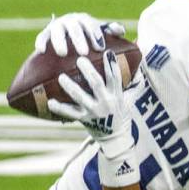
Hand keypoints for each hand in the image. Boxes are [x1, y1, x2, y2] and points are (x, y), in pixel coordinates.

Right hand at [34, 13, 126, 56]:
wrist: (66, 39)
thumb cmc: (87, 40)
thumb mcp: (98, 35)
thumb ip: (110, 31)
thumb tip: (120, 31)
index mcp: (84, 20)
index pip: (91, 25)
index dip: (95, 35)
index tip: (100, 48)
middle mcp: (70, 21)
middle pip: (74, 28)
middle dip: (79, 39)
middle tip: (83, 53)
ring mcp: (57, 26)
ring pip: (58, 31)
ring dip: (60, 41)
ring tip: (63, 53)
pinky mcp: (45, 34)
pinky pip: (42, 37)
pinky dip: (41, 42)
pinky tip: (41, 51)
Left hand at [49, 51, 138, 186]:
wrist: (115, 138)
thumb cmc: (121, 113)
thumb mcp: (129, 97)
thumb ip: (132, 80)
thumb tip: (139, 59)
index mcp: (116, 95)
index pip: (115, 77)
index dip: (111, 65)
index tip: (106, 52)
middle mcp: (105, 103)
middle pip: (96, 84)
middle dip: (88, 71)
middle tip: (79, 59)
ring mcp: (93, 112)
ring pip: (80, 98)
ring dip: (70, 87)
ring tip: (61, 77)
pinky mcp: (84, 119)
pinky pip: (70, 113)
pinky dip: (59, 108)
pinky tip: (50, 102)